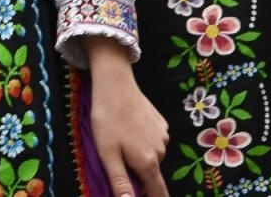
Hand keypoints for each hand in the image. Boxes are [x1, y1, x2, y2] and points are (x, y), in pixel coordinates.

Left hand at [85, 37, 167, 196]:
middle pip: (152, 174)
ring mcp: (163, 136)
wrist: (115, 84)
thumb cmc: (107, 120)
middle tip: (117, 158)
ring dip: (140, 156)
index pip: (158, 192)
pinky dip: (143, 141)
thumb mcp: (107, 153)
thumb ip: (120, 181)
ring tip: (120, 140)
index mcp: (148, 163)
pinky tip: (129, 128)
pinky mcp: (161, 123)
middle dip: (138, 174)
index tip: (142, 195)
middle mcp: (161, 151)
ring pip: (152, 156)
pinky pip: (153, 141)